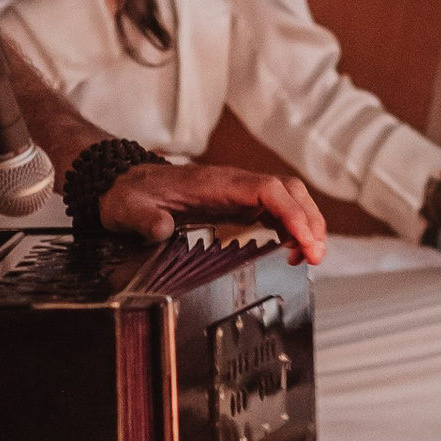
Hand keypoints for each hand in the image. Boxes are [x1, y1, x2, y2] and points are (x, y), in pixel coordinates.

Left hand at [101, 161, 326, 264]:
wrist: (124, 185)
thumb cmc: (131, 196)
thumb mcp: (129, 209)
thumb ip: (145, 219)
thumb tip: (161, 229)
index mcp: (215, 182)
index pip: (268, 189)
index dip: (292, 213)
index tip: (305, 241)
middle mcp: (234, 183)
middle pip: (288, 191)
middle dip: (310, 221)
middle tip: (317, 257)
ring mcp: (238, 192)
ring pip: (288, 199)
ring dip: (306, 225)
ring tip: (311, 258)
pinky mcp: (238, 204)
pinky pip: (275, 210)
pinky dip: (291, 228)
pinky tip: (292, 250)